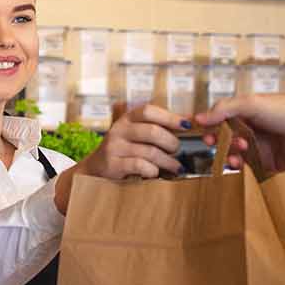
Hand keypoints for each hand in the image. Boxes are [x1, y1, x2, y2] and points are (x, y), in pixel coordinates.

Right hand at [54, 104, 189, 213]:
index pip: (149, 111)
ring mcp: (115, 147)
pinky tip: (156, 173)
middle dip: (171, 142)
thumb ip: (157, 127)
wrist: (95, 169)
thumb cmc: (124, 150)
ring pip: (150, 152)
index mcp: (128, 118)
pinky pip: (140, 165)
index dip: (169, 117)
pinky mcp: (112, 164)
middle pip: (153, 131)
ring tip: (176, 167)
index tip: (186, 125)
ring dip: (168, 161)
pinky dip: (153, 170)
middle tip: (177, 151)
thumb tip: (189, 121)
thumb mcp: (136, 134)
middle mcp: (119, 129)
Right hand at [195, 94, 284, 173]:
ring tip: (236, 150)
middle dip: (218, 139)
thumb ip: (225, 109)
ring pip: (234, 152)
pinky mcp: (266, 163)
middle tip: (213, 141)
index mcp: (250, 110)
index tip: (202, 129)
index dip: (211, 123)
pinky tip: (238, 163)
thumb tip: (200, 117)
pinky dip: (239, 165)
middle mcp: (254, 128)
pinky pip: (247, 167)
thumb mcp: (252, 103)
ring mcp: (260, 146)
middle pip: (226, 136)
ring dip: (229, 152)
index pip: (223, 116)